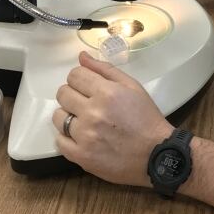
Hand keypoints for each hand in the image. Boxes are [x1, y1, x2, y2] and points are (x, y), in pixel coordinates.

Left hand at [53, 51, 172, 186]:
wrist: (155, 154)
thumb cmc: (146, 118)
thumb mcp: (132, 86)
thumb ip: (105, 69)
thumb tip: (81, 57)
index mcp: (106, 92)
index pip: (74, 75)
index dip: (79, 78)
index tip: (87, 86)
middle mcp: (92, 112)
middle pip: (63, 94)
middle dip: (72, 94)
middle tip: (86, 102)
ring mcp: (84, 136)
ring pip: (58, 117)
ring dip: (68, 115)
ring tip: (84, 120)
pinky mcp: (81, 156)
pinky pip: (59, 141)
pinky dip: (66, 137)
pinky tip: (81, 136)